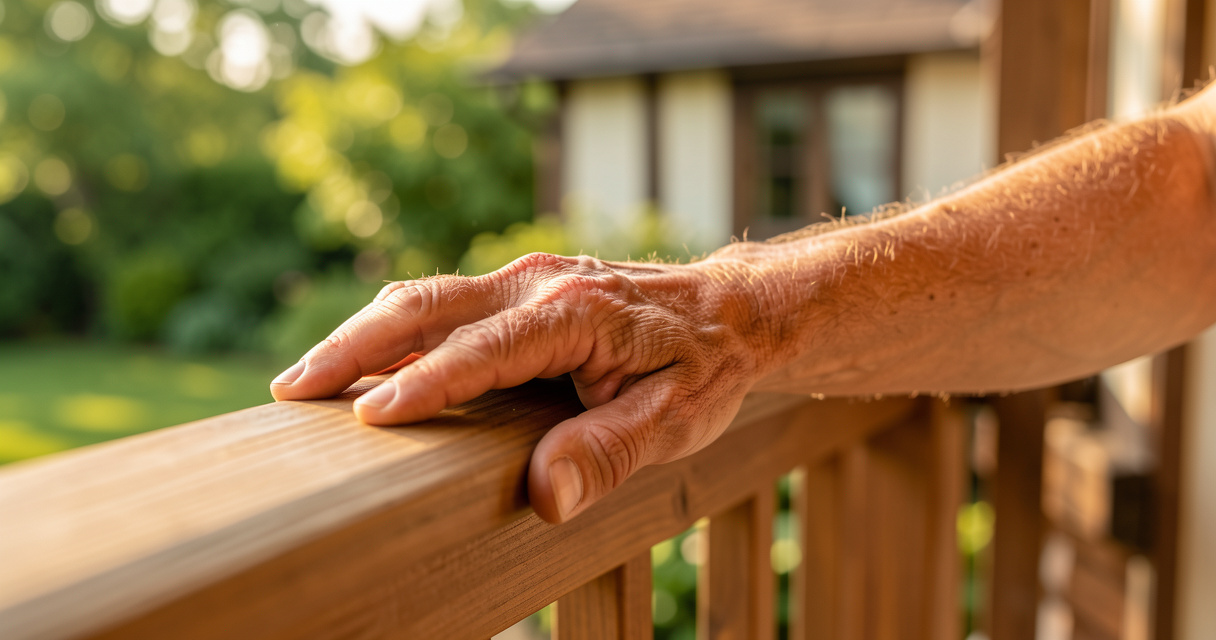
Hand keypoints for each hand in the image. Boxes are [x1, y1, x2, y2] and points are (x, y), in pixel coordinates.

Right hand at [269, 252, 768, 522]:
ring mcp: (525, 277)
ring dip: (360, 334)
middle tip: (294, 390)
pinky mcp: (518, 284)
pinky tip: (360, 362)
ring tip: (303, 380)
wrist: (731, 309)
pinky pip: (442, 302)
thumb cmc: (703, 368)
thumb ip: (609, 450)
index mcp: (575, 314)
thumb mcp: (675, 418)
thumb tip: (545, 496)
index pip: (484, 350)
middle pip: (428, 305)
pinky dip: (391, 330)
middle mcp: (539, 283)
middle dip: (355, 345)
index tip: (369, 417)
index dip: (426, 384)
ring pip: (424, 297)